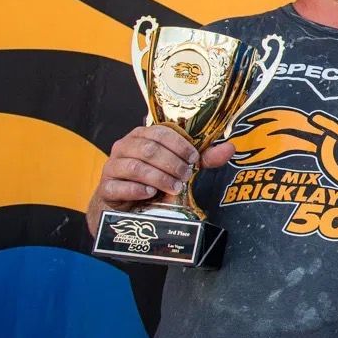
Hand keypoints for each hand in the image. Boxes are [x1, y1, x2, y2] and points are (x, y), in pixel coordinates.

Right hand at [84, 125, 233, 234]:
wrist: (123, 205)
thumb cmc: (153, 180)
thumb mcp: (180, 167)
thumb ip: (204, 158)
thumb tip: (231, 147)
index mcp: (142, 136)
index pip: (161, 132)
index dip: (180, 145)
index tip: (194, 159)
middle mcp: (124, 147)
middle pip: (149, 149)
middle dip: (172, 163)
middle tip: (186, 176)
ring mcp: (112, 167)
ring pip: (135, 166)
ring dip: (159, 177)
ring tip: (173, 188)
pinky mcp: (106, 188)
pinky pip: (119, 186)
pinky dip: (137, 190)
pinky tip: (150, 194)